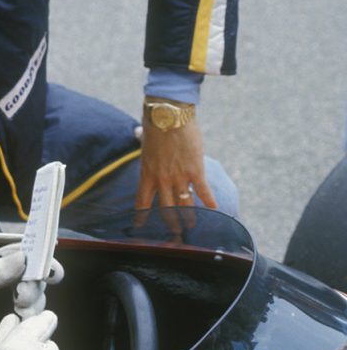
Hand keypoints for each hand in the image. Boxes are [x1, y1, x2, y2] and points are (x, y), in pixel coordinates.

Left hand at [0, 243, 32, 349]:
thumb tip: (22, 258)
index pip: (25, 253)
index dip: (39, 258)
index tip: (45, 270)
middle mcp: (10, 280)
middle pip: (36, 277)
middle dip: (34, 286)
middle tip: (21, 297)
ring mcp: (15, 303)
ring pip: (38, 299)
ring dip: (34, 305)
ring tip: (19, 312)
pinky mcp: (18, 323)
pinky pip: (35, 319)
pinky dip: (32, 321)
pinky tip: (20, 323)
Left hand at [135, 115, 213, 233]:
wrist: (169, 116)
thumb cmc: (156, 124)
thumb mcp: (145, 138)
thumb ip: (141, 140)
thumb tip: (135, 132)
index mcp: (147, 174)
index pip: (142, 201)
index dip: (141, 216)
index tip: (141, 226)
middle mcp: (162, 180)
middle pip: (166, 208)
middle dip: (171, 222)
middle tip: (175, 232)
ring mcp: (179, 176)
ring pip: (185, 203)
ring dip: (189, 216)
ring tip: (192, 225)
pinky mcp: (195, 170)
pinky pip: (203, 190)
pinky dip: (209, 200)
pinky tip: (214, 209)